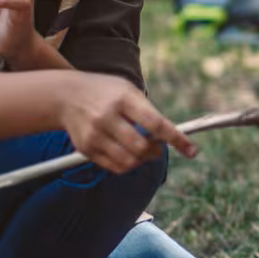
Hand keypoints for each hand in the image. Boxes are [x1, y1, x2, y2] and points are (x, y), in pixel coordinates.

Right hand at [55, 73, 198, 172]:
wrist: (66, 95)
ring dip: (142, 160)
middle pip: (141, 147)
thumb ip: (149, 112)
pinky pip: (114, 167)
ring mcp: (94, 134)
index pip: (156, 123)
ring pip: (129, 161)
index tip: (192, 150)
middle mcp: (107, 116)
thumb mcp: (128, 90)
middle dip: (156, 151)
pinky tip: (127, 153)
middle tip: (157, 147)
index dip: (176, 138)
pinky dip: (127, 164)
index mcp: (123, 98)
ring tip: (143, 150)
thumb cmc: (107, 92)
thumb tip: (169, 138)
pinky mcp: (85, 148)